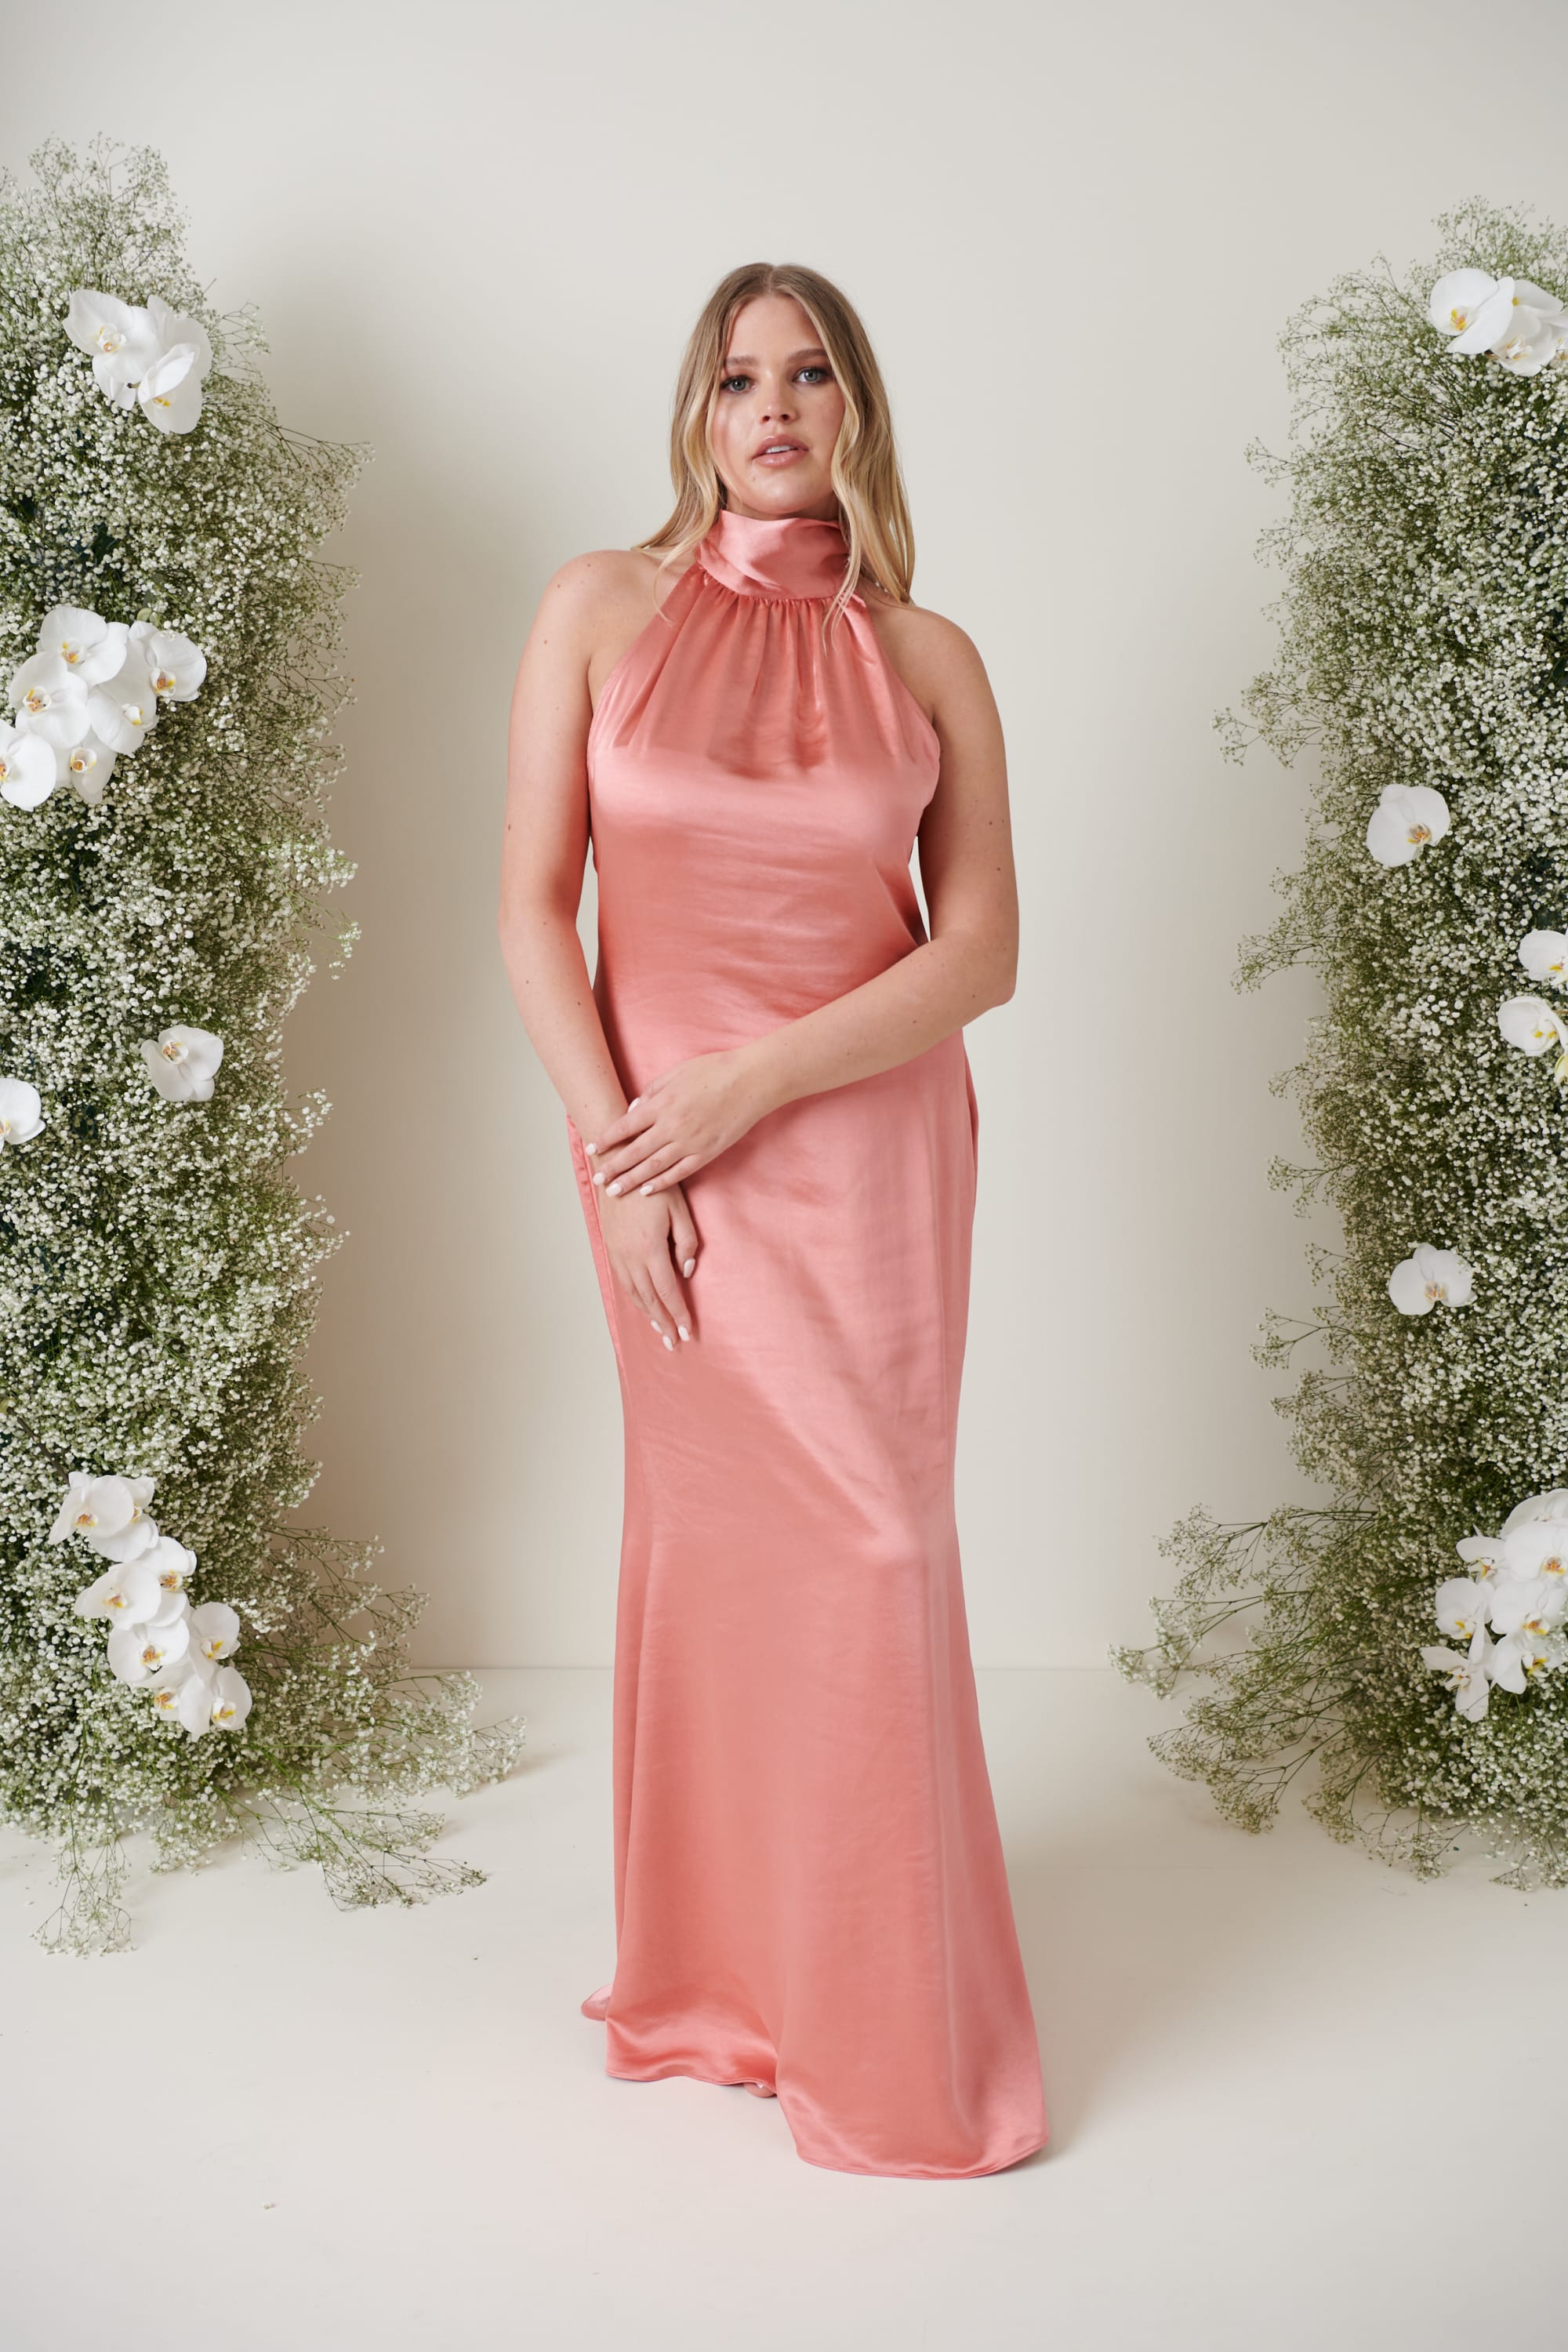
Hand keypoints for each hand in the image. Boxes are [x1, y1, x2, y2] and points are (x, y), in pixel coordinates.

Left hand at [586, 1048, 772, 1196]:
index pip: (625, 1126)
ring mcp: (689, 1142)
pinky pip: (679, 1172)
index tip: (592, 1150)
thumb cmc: (714, 1070)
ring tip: (614, 1191)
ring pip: (653, 1167)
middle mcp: (671, 1126)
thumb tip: (633, 1110)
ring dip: (631, 1180)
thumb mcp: (677, 1073)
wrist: (751, 1080)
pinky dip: (661, 1183)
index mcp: (662, 1104)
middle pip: (634, 1151)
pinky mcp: (706, 1152)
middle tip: (597, 1179)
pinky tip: (647, 1191)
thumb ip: (652, 1092)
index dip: (606, 1140)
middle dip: (612, 1167)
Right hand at [598, 1179, 698, 1347]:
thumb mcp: (680, 1210)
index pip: (667, 1290)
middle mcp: (630, 1256)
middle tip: (674, 1343)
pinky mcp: (610, 1248)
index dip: (677, 1313)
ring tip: (660, 1331)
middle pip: (649, 1299)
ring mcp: (617, 1253)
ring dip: (647, 1315)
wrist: (616, 1168)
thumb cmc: (652, 1185)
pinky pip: (623, 1282)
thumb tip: (686, 1272)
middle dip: (663, 1323)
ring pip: (633, 1293)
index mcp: (650, 1248)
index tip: (687, 1331)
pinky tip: (643, 1305)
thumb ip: (687, 1243)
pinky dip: (634, 1299)